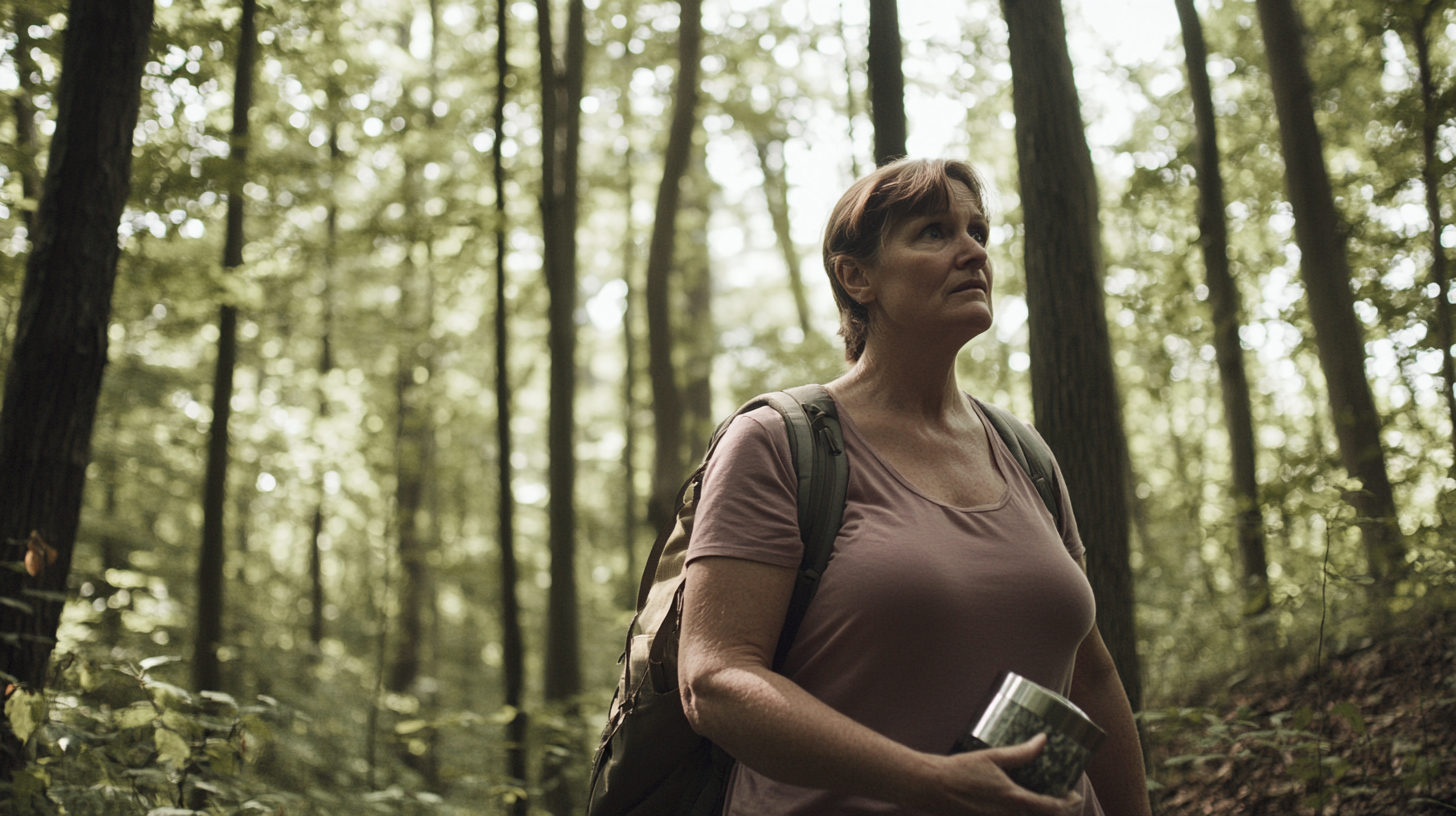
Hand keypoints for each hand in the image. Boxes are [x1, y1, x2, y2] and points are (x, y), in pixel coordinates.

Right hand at [908, 734, 1083, 815]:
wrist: (931, 787)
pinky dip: (1020, 814)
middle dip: (1056, 811)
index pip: (1052, 808)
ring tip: (1042, 801)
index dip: (1068, 803)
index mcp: (1014, 800)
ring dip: (1037, 813)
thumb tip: (1043, 740)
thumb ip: (1021, 752)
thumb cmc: (960, 770)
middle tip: (1062, 798)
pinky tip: (1017, 804)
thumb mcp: (993, 757)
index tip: (1075, 796)